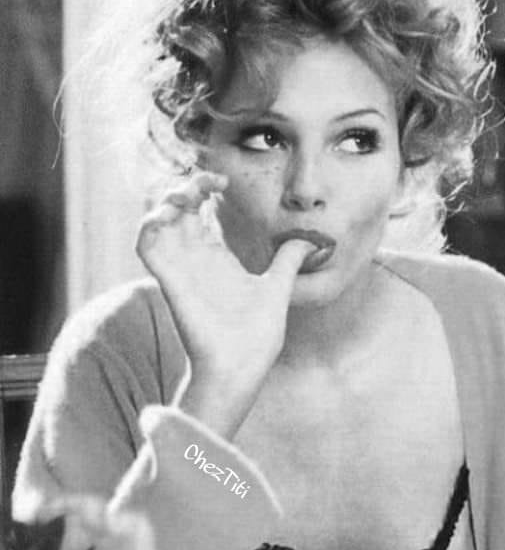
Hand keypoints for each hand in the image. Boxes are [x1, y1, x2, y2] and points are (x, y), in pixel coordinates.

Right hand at [136, 173, 313, 433]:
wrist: (242, 369)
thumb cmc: (255, 338)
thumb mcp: (278, 288)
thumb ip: (288, 261)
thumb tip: (313, 242)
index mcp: (216, 259)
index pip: (197, 213)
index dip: (202, 188)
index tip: (222, 180)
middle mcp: (194, 260)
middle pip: (174, 210)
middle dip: (184, 187)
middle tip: (207, 182)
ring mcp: (181, 270)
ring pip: (154, 221)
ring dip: (164, 201)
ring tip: (189, 195)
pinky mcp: (170, 281)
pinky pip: (146, 245)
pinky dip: (150, 224)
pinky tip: (172, 215)